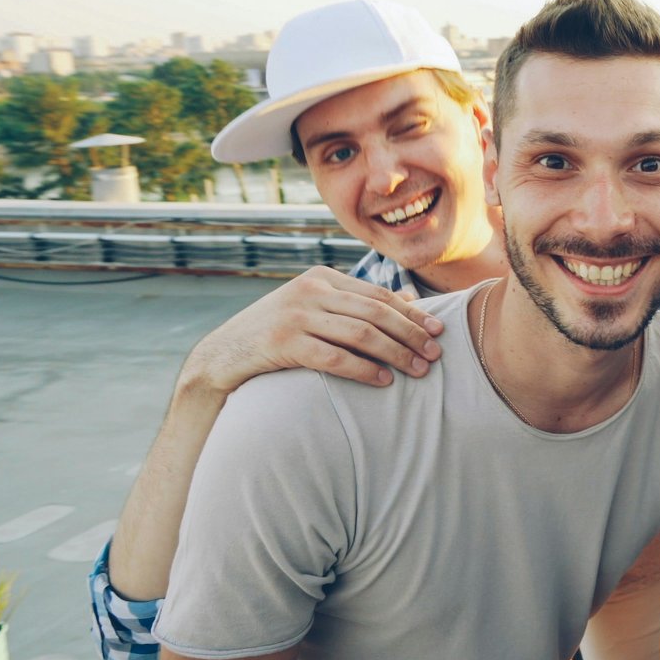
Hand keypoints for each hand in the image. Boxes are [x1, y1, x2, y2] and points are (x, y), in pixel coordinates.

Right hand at [177, 265, 443, 397]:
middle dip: (410, 335)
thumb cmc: (276, 336)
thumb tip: (409, 302)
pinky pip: (334, 357)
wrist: (220, 357)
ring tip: (417, 371)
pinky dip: (363, 369)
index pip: (378, 295)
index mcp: (321, 277)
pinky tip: (383, 381)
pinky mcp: (282, 343)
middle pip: (375, 313)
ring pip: (360, 333)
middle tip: (434, 355)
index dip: (412, 314)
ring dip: (395, 353)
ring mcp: (294, 315)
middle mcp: (310, 290)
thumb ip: (355, 304)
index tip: (438, 332)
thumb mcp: (314, 309)